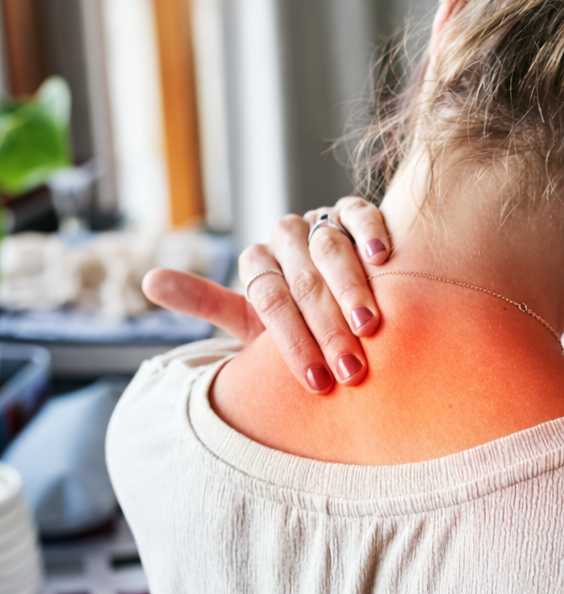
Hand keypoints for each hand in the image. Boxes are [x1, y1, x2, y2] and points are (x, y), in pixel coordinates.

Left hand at [141, 197, 392, 392]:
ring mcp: (318, 221)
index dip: (293, 342)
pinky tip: (384, 259)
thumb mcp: (250, 320)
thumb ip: (205, 301)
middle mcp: (283, 237)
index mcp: (256, 264)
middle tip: (349, 369)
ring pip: (329, 248)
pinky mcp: (351, 211)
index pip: (269, 300)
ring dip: (351, 289)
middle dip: (327, 330)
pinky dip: (371, 233)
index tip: (315, 382)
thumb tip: (148, 280)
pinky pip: (360, 215)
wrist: (339, 302)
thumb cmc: (296, 322)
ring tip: (369, 327)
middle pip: (302, 280)